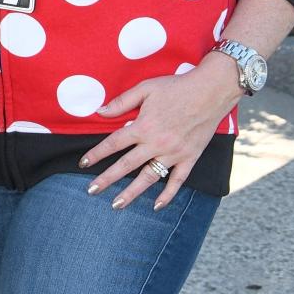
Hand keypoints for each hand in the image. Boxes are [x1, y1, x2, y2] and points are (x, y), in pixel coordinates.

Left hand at [79, 59, 241, 209]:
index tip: (83, 163)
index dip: (97, 154)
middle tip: (91, 190)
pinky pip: (178, 181)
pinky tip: (156, 206)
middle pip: (126, 165)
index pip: (113, 143)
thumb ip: (122, 102)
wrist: (211, 91)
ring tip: (116, 204)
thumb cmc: (177, 87)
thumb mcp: (146, 88)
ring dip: (132, 193)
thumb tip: (100, 111)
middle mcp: (157, 143)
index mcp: (143, 126)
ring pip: (149, 177)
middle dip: (107, 179)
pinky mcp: (190, 158)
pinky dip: (167, 194)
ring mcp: (174, 153)